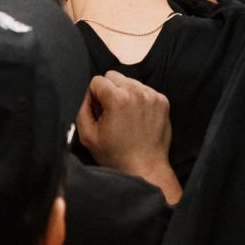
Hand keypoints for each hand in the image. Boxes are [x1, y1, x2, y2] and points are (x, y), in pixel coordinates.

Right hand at [75, 71, 180, 203]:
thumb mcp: (88, 135)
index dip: (94, 96)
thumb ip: (82, 108)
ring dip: (124, 94)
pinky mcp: (162, 101)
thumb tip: (86, 92)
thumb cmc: (116, 155)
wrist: (145, 168)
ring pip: (129, 81)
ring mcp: (152, 95)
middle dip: (109, 91)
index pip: (97, 80)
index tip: (99, 112)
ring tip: (125, 117)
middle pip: (114, 76)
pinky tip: (137, 117)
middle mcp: (137, 92)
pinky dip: (138, 99)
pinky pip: (144, 90)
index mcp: (117, 98)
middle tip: (111, 114)